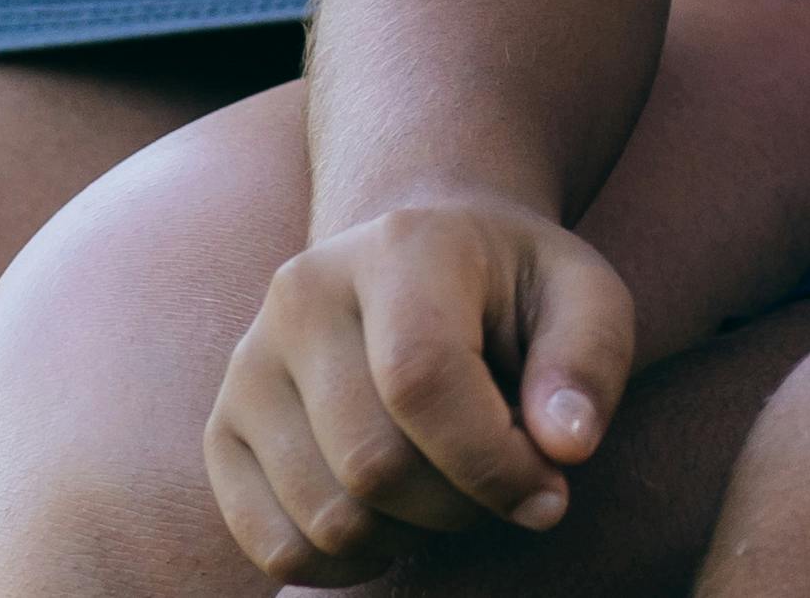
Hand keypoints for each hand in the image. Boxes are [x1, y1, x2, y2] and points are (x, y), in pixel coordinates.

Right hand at [202, 192, 638, 583]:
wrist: (418, 257)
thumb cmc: (512, 286)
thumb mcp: (583, 293)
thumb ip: (589, 361)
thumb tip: (566, 447)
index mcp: (400, 246)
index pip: (422, 380)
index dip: (491, 462)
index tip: (550, 493)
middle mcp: (303, 297)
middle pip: (373, 462)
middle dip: (461, 505)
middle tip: (505, 486)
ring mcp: (249, 365)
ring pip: (326, 516)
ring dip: (409, 535)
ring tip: (451, 489)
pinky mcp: (221, 429)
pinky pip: (273, 545)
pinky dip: (345, 563)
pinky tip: (395, 521)